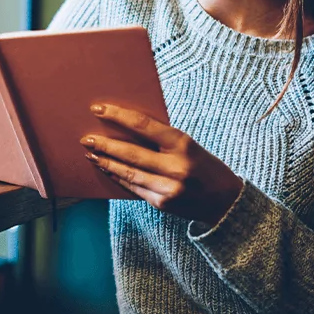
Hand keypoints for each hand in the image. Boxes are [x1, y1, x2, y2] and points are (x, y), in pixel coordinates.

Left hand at [80, 103, 243, 225]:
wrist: (226, 202)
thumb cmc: (205, 166)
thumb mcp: (189, 145)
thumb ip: (163, 138)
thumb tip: (127, 127)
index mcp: (183, 143)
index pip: (143, 125)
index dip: (118, 116)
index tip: (99, 110)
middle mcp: (175, 166)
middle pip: (131, 152)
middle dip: (105, 144)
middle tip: (86, 138)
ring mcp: (168, 188)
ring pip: (128, 172)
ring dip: (107, 162)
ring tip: (91, 153)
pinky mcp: (163, 204)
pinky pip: (134, 188)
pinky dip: (118, 177)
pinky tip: (107, 169)